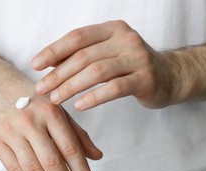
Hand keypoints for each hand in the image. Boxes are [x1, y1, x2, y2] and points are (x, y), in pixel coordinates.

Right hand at [0, 79, 102, 170]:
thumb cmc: (31, 98)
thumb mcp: (57, 108)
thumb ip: (77, 133)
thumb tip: (98, 156)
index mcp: (51, 112)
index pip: (71, 149)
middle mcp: (31, 121)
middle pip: (52, 163)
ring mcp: (11, 131)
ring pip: (32, 169)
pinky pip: (13, 168)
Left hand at [32, 20, 176, 109]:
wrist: (170, 76)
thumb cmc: (131, 67)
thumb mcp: (108, 55)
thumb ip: (83, 57)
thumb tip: (48, 66)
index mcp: (112, 29)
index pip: (77, 37)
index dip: (54, 50)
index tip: (35, 65)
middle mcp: (125, 39)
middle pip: (84, 56)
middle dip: (59, 73)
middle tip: (41, 88)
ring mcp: (137, 58)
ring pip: (97, 71)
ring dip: (72, 86)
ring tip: (56, 99)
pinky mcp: (146, 79)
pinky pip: (115, 88)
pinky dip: (94, 97)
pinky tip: (80, 105)